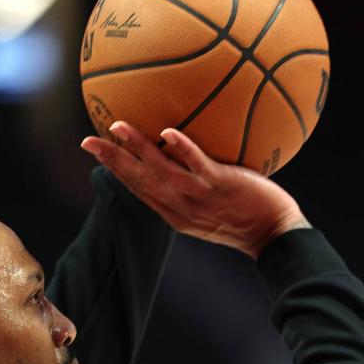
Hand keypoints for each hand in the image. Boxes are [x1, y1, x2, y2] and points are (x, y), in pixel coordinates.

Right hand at [81, 123, 310, 259]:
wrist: (276, 236)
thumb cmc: (247, 218)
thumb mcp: (211, 211)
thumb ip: (195, 189)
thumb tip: (186, 158)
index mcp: (175, 213)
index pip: (139, 188)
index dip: (116, 170)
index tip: (96, 151)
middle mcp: (182, 207)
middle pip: (139, 181)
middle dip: (112, 160)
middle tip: (88, 141)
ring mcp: (200, 197)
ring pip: (162, 171)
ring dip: (138, 148)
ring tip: (118, 127)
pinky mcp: (221, 186)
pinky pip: (198, 166)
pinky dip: (183, 149)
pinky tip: (169, 132)